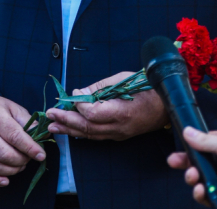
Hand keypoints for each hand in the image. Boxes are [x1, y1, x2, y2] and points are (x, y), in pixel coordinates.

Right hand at [0, 94, 45, 187]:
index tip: (41, 155)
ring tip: (20, 166)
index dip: (29, 148)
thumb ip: (28, 122)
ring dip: (12, 170)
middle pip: (5, 154)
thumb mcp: (12, 108)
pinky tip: (6, 181)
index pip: (14, 136)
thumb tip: (44, 136)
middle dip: (22, 160)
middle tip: (29, 158)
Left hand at [45, 72, 165, 140]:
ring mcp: (119, 134)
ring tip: (53, 126)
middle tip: (49, 114)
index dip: (78, 105)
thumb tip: (78, 93)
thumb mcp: (122, 79)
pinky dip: (82, 132)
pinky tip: (70, 129)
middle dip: (66, 120)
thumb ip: (99, 87)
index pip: (92, 114)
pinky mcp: (119, 135)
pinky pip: (97, 136)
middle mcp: (119, 127)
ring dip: (69, 130)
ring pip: (90, 135)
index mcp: (122, 112)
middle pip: (87, 127)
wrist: (166, 104)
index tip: (72, 94)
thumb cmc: (146, 86)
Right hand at [166, 127, 216, 207]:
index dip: (187, 152)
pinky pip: (210, 198)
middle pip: (198, 167)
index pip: (201, 149)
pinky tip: (202, 191)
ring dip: (193, 180)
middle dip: (186, 167)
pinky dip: (203, 195)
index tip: (176, 156)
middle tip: (176, 164)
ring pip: (201, 182)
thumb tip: (186, 131)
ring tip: (194, 178)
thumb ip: (203, 140)